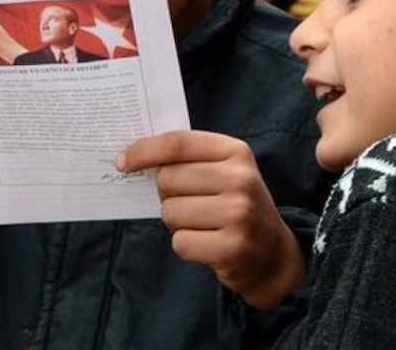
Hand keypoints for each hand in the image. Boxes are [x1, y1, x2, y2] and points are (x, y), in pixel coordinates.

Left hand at [117, 131, 304, 309]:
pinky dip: (186, 245)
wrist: (273, 252)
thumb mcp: (224, 171)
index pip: (178, 143)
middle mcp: (240, 180)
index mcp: (236, 152)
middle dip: (167, 193)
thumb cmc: (236, 205)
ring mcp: (239, 214)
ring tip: (202, 223)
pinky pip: (180, 242)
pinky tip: (207, 243)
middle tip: (188, 202)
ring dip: (176, 222)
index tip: (123, 161)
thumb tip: (132, 157)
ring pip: (170, 212)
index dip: (144, 151)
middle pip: (168, 179)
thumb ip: (188, 159)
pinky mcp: (232, 248)